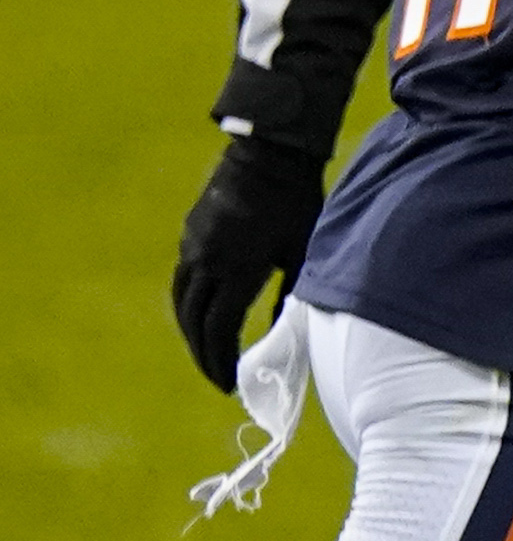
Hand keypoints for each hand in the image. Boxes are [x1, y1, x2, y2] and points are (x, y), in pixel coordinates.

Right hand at [171, 131, 323, 386]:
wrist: (269, 156)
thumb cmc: (298, 205)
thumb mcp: (303, 253)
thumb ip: (291, 295)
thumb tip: (284, 335)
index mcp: (237, 268)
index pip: (219, 327)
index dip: (222, 359)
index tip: (231, 384)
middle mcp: (206, 260)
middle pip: (193, 320)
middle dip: (205, 354)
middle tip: (219, 379)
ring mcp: (192, 245)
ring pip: (181, 301)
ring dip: (191, 332)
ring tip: (208, 354)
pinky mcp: (189, 233)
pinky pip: (182, 278)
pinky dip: (188, 304)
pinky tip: (200, 317)